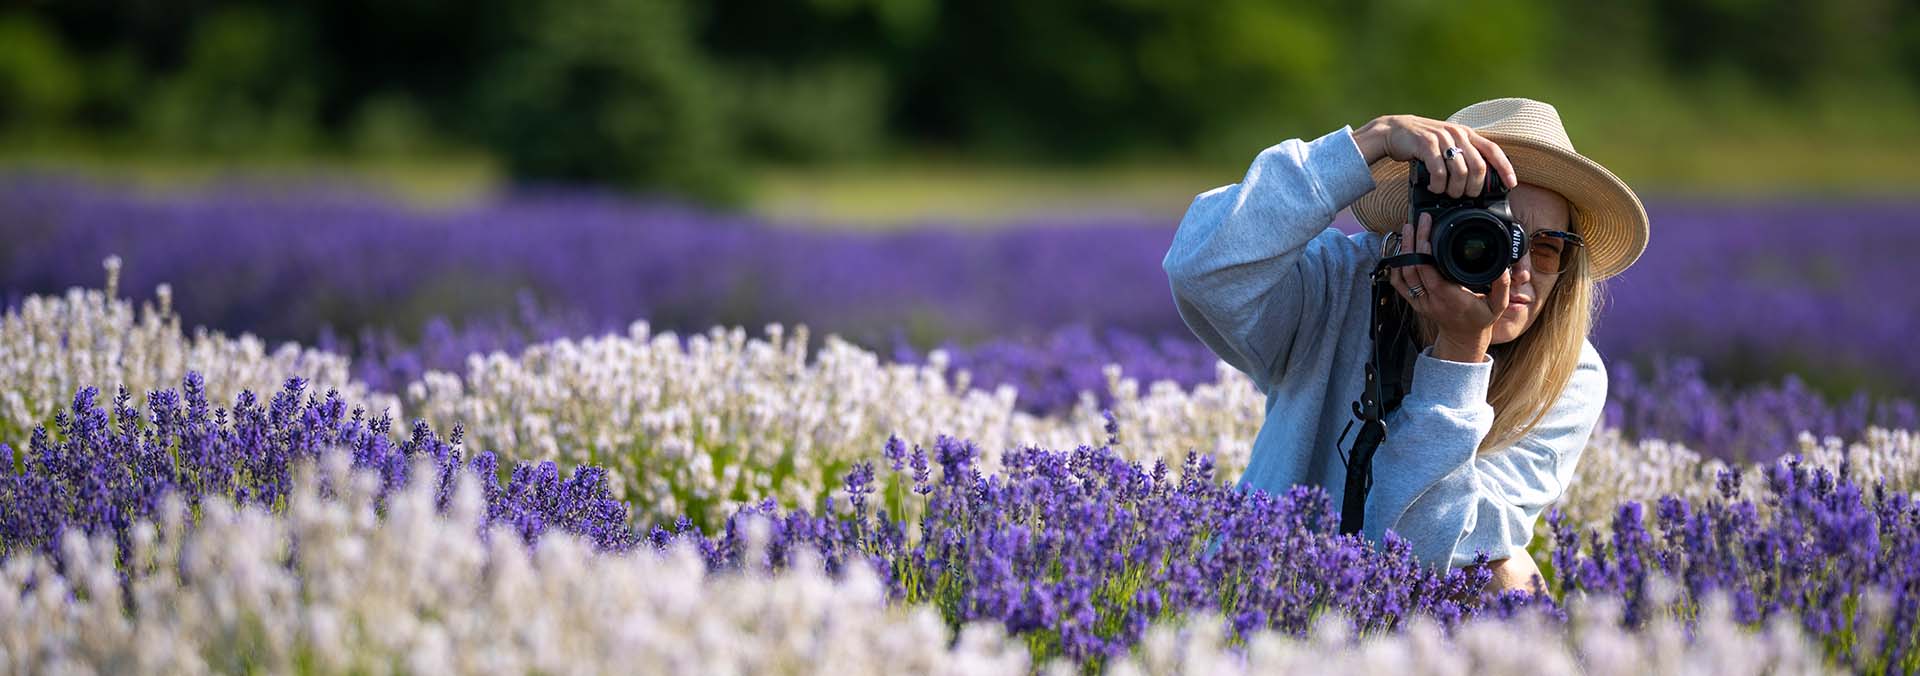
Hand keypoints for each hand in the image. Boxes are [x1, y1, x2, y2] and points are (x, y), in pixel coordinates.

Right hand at [1351, 114, 1517, 196]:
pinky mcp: (1426, 144)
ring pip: (1461, 171)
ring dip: (1456, 189)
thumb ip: (1462, 155)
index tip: (1511, 184)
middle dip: (1474, 187)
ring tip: (1448, 193)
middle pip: (1479, 167)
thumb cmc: (1421, 143)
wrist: (1393, 131)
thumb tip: (1479, 179)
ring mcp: (1442, 138)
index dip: (1505, 168)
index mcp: (1466, 134)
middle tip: (1466, 196)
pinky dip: (1438, 185)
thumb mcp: (1446, 145)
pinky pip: (1439, 171)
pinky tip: (1434, 188)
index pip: (1493, 150)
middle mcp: (1457, 134)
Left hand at [1386, 212, 1511, 361]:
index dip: (1425, 253)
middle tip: (1419, 222)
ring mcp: (1420, 301)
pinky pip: (1398, 283)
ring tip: (1409, 229)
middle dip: (1414, 242)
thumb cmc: (1480, 319)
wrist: (1463, 338)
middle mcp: (1432, 300)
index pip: (1431, 274)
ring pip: (1403, 274)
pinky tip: (1400, 247)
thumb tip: (1502, 269)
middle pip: (1414, 268)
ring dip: (1403, 249)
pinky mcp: (1413, 301)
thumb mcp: (1498, 306)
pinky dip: (1396, 265)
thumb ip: (1502, 287)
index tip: (1428, 232)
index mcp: (1451, 299)